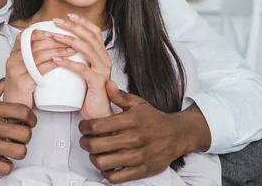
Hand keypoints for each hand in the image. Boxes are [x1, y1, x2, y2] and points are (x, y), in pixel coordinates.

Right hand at [0, 78, 37, 175]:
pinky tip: (1, 158)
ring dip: (18, 151)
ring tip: (12, 148)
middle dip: (26, 136)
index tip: (29, 122)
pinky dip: (6, 165)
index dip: (32, 119)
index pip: (23, 112)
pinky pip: (5, 167)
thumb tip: (8, 80)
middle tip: (20, 136)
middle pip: (25, 134)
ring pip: (19, 152)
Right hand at [4, 30, 74, 107]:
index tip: (55, 31)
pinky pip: (40, 68)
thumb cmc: (23, 91)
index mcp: (13, 56)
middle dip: (54, 40)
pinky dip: (53, 63)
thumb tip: (53, 47)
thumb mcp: (25, 71)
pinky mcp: (22, 81)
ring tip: (71, 50)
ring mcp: (16, 71)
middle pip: (34, 44)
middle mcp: (12, 60)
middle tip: (69, 40)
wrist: (14, 110)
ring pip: (39, 55)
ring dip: (57, 51)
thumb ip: (34, 59)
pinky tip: (64, 61)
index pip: (23, 37)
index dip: (39, 32)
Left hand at [52, 14, 112, 118]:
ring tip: (53, 36)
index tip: (68, 15)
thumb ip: (78, 59)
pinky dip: (69, 62)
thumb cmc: (88, 92)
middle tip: (56, 22)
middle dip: (72, 27)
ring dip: (68, 40)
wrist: (98, 114)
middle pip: (89, 37)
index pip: (94, 32)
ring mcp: (102, 70)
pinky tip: (56, 59)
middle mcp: (104, 60)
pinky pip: (83, 69)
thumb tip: (60, 46)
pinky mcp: (97, 82)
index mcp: (102, 55)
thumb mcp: (83, 71)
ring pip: (86, 49)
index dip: (82, 22)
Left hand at [78, 80, 209, 182]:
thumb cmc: (154, 118)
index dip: (84, 127)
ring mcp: (138, 156)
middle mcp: (134, 139)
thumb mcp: (138, 103)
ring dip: (94, 158)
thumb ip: (120, 95)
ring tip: (95, 153)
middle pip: (96, 145)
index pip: (97, 126)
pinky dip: (106, 173)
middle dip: (85, 143)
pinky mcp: (142, 170)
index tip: (83, 127)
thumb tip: (106, 84)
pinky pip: (116, 178)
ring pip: (103, 163)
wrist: (178, 135)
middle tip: (85, 140)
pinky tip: (107, 166)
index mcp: (131, 120)